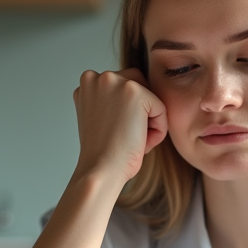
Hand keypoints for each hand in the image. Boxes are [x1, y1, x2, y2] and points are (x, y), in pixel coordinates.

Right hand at [73, 68, 167, 183]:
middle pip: (139, 85)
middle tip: (125, 136)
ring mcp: (114, 81)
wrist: (100, 170)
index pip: (123, 87)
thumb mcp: (99, 118)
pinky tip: (140, 142)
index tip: (114, 133)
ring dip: (148, 120)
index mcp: (87, 83)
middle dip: (139, 112)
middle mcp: (96, 77)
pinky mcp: (133, 91)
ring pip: (150, 97)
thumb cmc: (103, 153)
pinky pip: (161, 109)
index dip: (126, 113)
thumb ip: (110, 100)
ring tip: (133, 138)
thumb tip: (133, 97)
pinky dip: (158, 130)